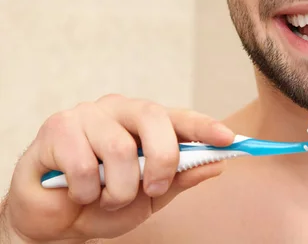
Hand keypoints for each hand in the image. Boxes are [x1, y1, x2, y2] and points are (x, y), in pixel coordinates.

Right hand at [1, 94, 234, 242]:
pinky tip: (79, 193)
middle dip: (162, 160)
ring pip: (120, 149)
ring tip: (107, 199)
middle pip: (154, 119)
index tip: (229, 139)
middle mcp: (118, 110)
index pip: (180, 116)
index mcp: (144, 121)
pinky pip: (84, 165)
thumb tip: (215, 164)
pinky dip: (87, 192)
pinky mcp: (57, 128)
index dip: (205, 126)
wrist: (55, 220)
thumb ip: (179, 177)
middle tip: (154, 187)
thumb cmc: (103, 200)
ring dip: (118, 190)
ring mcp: (87, 115)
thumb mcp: (150, 195)